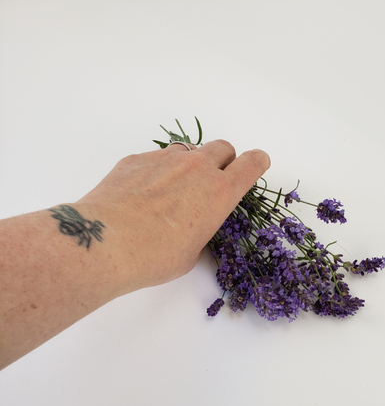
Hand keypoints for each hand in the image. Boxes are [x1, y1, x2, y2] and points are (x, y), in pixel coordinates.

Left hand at [76, 140, 269, 291]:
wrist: (106, 243)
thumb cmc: (155, 257)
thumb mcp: (191, 253)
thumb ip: (201, 230)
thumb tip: (192, 226)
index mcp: (220, 192)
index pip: (251, 164)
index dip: (257, 162)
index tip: (257, 163)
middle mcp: (197, 168)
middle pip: (222, 148)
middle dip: (223, 161)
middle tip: (212, 182)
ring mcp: (164, 159)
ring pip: (188, 151)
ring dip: (189, 165)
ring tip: (174, 191)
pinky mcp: (136, 159)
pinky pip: (156, 158)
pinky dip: (157, 171)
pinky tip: (143, 195)